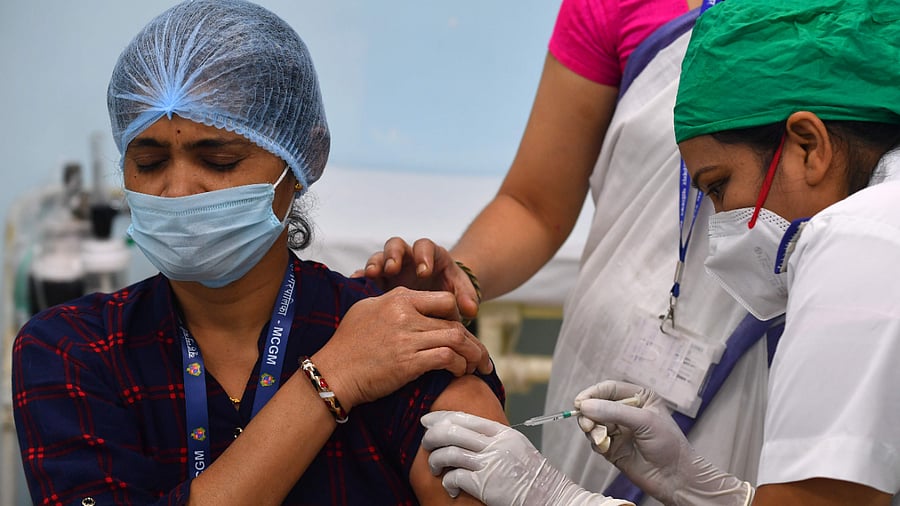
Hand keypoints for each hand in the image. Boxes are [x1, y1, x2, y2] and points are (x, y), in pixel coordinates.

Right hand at [313, 288, 492, 410]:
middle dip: (474, 341)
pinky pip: (446, 359)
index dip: (458, 317)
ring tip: (479, 367)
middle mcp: (405, 315)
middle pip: (454, 322)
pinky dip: (458, 366)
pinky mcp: (408, 363)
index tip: (462, 331)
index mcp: (398, 299)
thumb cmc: (346, 344)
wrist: (332, 373)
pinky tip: (459, 372)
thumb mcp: (366, 310)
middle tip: (481, 355)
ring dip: (473, 355)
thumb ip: (390, 302)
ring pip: (456, 339)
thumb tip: (409, 300)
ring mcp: (407, 339)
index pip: (443, 300)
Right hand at [353, 237, 479, 321]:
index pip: (424, 247)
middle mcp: (408, 258)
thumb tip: (471, 309)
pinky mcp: (378, 281)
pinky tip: (356, 283)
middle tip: (392, 268)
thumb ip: (465, 298)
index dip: (424, 257)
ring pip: (379, 257)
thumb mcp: (460, 293)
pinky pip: (365, 274)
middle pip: (396, 245)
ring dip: (375, 264)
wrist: (438, 299)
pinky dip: (360, 277)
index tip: (424, 272)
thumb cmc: (451, 292)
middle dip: (394, 255)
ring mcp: (391, 268)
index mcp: (429, 255)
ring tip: (371, 274)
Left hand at [421, 411, 632, 505]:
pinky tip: (451, 489)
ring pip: (449, 452)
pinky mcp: (485, 484)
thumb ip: (496, 439)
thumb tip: (470, 435)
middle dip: (432, 436)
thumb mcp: (517, 447)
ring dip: (435, 460)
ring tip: (436, 468)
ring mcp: (490, 463)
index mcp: (503, 432)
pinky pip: (454, 477)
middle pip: (452, 430)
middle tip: (426, 443)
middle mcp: (496, 444)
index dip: (442, 417)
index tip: (427, 420)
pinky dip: (447, 482)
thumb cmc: (533, 477)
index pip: (465, 417)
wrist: (551, 496)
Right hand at [574, 381, 752, 505]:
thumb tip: (585, 406)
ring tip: (601, 439)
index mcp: (638, 397)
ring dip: (592, 430)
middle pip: (596, 405)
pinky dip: (596, 443)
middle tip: (589, 425)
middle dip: (589, 414)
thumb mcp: (645, 421)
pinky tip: (606, 448)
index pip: (608, 389)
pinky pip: (594, 440)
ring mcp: (618, 429)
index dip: (592, 394)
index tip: (580, 403)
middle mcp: (626, 411)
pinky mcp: (611, 447)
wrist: (674, 478)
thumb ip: (614, 412)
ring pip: (592, 423)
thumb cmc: (669, 445)